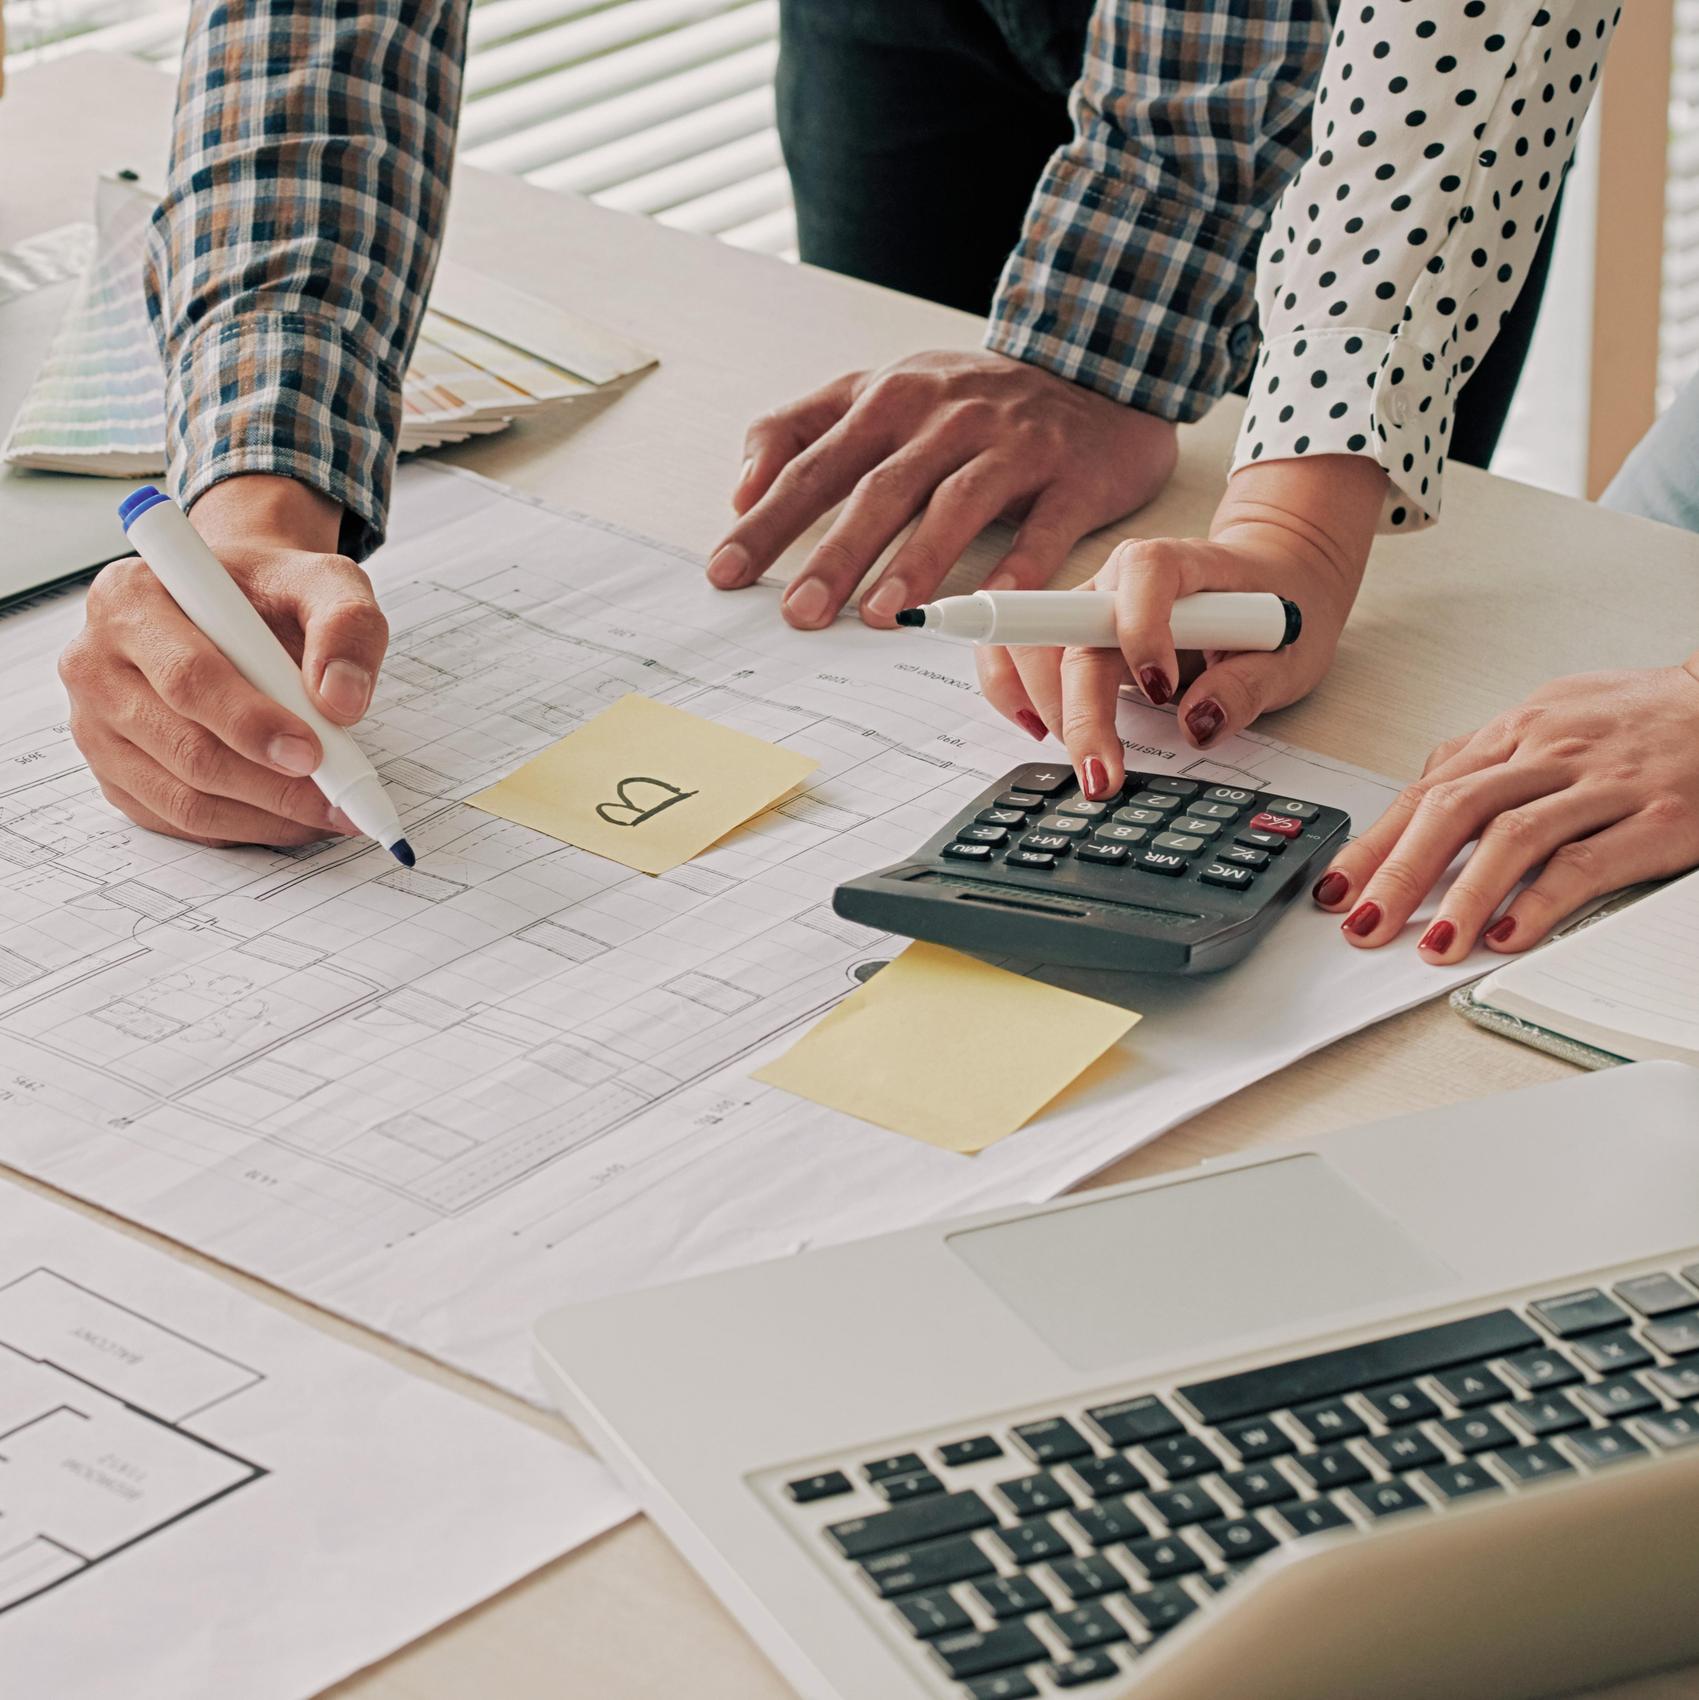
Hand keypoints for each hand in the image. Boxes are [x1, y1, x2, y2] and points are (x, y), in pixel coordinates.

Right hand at [59, 475, 388, 847]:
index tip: (312, 751)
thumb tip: (342, 700)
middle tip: (336, 799)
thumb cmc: (271, 595)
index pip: (188, 678)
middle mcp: (97, 663)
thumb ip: (344, 624)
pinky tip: (290, 817)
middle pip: (185, 748)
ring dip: (264, 816)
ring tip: (326, 811)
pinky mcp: (114, 770)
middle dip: (272, 786)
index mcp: (132, 599)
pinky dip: (242, 828)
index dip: (251, 724)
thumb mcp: (322, 582)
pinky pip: (177, 820)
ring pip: (181, 797)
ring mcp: (97, 724)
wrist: (239, 611)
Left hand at [705, 349, 1176, 628]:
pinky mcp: (1073, 473)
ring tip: (883, 614)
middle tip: (801, 611)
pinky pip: (1046, 525)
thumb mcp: (881, 392)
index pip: (814, 465)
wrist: (1099, 368)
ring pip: (956, 504)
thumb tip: (740, 490)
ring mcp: (1013, 443)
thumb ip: (802, 429)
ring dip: (918, 561)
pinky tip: (991, 604)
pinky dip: (1021, 565)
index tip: (726, 571)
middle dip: (836, 554)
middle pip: (880, 489)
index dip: (768, 520)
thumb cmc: (972, 401)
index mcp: (889, 400)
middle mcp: (947, 417)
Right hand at [976, 456, 1384, 795]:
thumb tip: (1197, 724)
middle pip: (1072, 633)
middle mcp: (1117, 579)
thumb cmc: (1278, 607)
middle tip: (1101, 778)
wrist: (1269, 578)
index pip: (1143, 577)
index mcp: (1178, 563)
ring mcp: (1087, 606)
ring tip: (1080, 760)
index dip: (1141, 630)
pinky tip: (1035, 726)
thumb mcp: (1291, 652)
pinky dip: (1013, 690)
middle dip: (1079, 711)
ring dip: (1043, 707)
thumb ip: (1248, 686)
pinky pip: (1020, 652)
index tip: (1160, 691)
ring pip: (1031, 643)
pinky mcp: (1073, 634)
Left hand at [1311, 661, 1698, 960]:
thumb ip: (1487, 758)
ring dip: (1463, 896)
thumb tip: (1422, 793)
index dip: (1376, 844)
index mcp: (1516, 732)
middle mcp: (1550, 753)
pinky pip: (1587, 862)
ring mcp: (1603, 785)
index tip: (1337, 889)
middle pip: (1455, 811)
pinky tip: (1509, 934)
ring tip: (1432, 945)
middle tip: (1364, 926)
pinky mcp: (1657, 819)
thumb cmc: (1639, 718)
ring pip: (1514, 837)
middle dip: (1400, 874)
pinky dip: (1542, 901)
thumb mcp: (1551, 718)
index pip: (1427, 791)